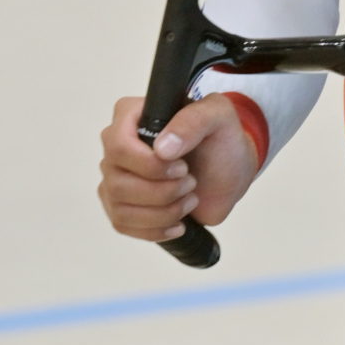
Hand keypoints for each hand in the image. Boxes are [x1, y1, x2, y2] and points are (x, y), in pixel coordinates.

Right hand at [97, 93, 259, 241]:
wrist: (229, 171)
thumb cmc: (221, 138)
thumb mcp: (218, 115)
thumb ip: (194, 120)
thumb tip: (162, 148)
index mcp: (130, 116)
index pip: (118, 146)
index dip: (149, 165)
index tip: (183, 167)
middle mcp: (115, 147)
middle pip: (118, 183)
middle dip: (163, 192)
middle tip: (192, 183)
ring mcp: (115, 178)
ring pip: (120, 209)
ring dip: (163, 212)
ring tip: (190, 200)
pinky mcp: (121, 205)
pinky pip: (123, 226)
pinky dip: (155, 230)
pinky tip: (179, 223)